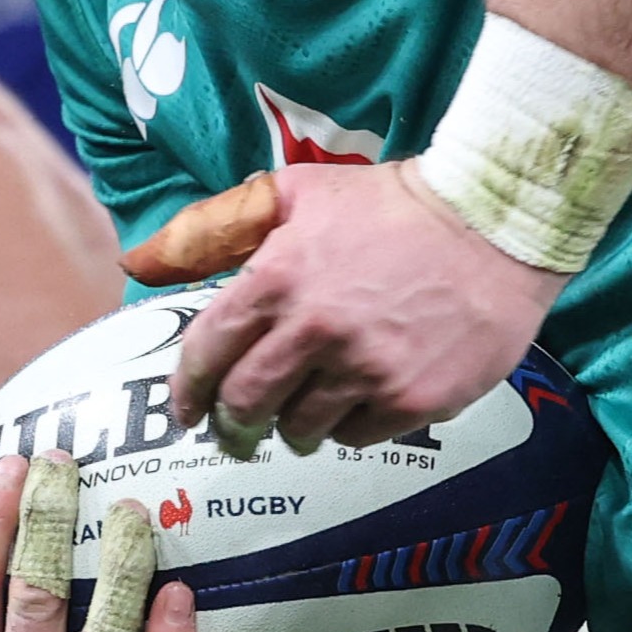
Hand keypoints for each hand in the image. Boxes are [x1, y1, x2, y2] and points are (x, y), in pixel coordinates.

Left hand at [147, 162, 564, 454]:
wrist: (493, 224)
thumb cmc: (388, 206)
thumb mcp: (293, 195)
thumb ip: (214, 229)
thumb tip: (138, 261)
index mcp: (276, 277)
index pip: (205, 354)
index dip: (188, 391)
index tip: (186, 410)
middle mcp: (314, 329)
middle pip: (244, 405)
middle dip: (232, 426)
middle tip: (237, 431)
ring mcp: (365, 369)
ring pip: (300, 429)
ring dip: (293, 426)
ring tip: (307, 410)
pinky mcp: (412, 398)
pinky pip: (357, 437)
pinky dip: (349, 426)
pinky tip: (361, 399)